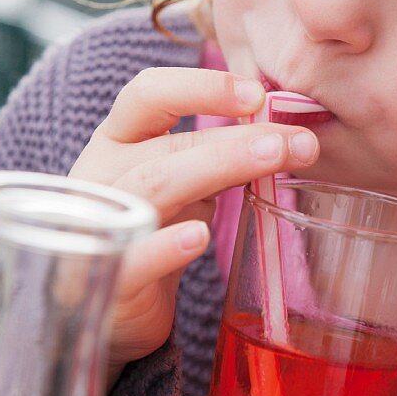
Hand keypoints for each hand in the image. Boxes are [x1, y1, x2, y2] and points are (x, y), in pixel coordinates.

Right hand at [69, 67, 319, 389]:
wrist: (120, 308)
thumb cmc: (158, 230)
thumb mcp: (189, 184)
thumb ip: (223, 156)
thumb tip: (291, 134)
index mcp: (119, 140)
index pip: (148, 94)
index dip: (201, 87)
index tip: (258, 94)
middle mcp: (103, 175)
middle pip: (166, 144)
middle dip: (236, 139)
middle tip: (297, 142)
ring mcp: (100, 225)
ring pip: (155, 187)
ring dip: (217, 168)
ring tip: (270, 162)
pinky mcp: (110, 279)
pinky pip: (136, 256)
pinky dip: (168, 246)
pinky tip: (201, 237)